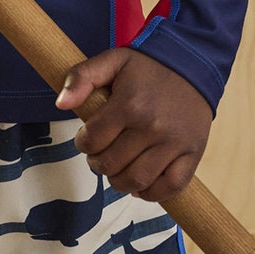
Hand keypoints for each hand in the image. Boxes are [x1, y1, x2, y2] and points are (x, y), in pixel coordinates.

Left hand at [55, 47, 212, 203]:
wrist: (191, 64)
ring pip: (136, 180)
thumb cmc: (147, 67)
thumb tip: (61, 103)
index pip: (92, 141)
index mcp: (129, 104)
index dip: (83, 143)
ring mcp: (174, 143)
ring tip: (117, 168)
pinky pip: (170, 187)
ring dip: (119, 181)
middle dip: (98, 163)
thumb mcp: (111, 60)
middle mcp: (152, 126)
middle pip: (111, 165)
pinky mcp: (192, 154)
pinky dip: (152, 193)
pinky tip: (141, 183)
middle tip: (101, 153)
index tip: (88, 138)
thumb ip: (81, 77)